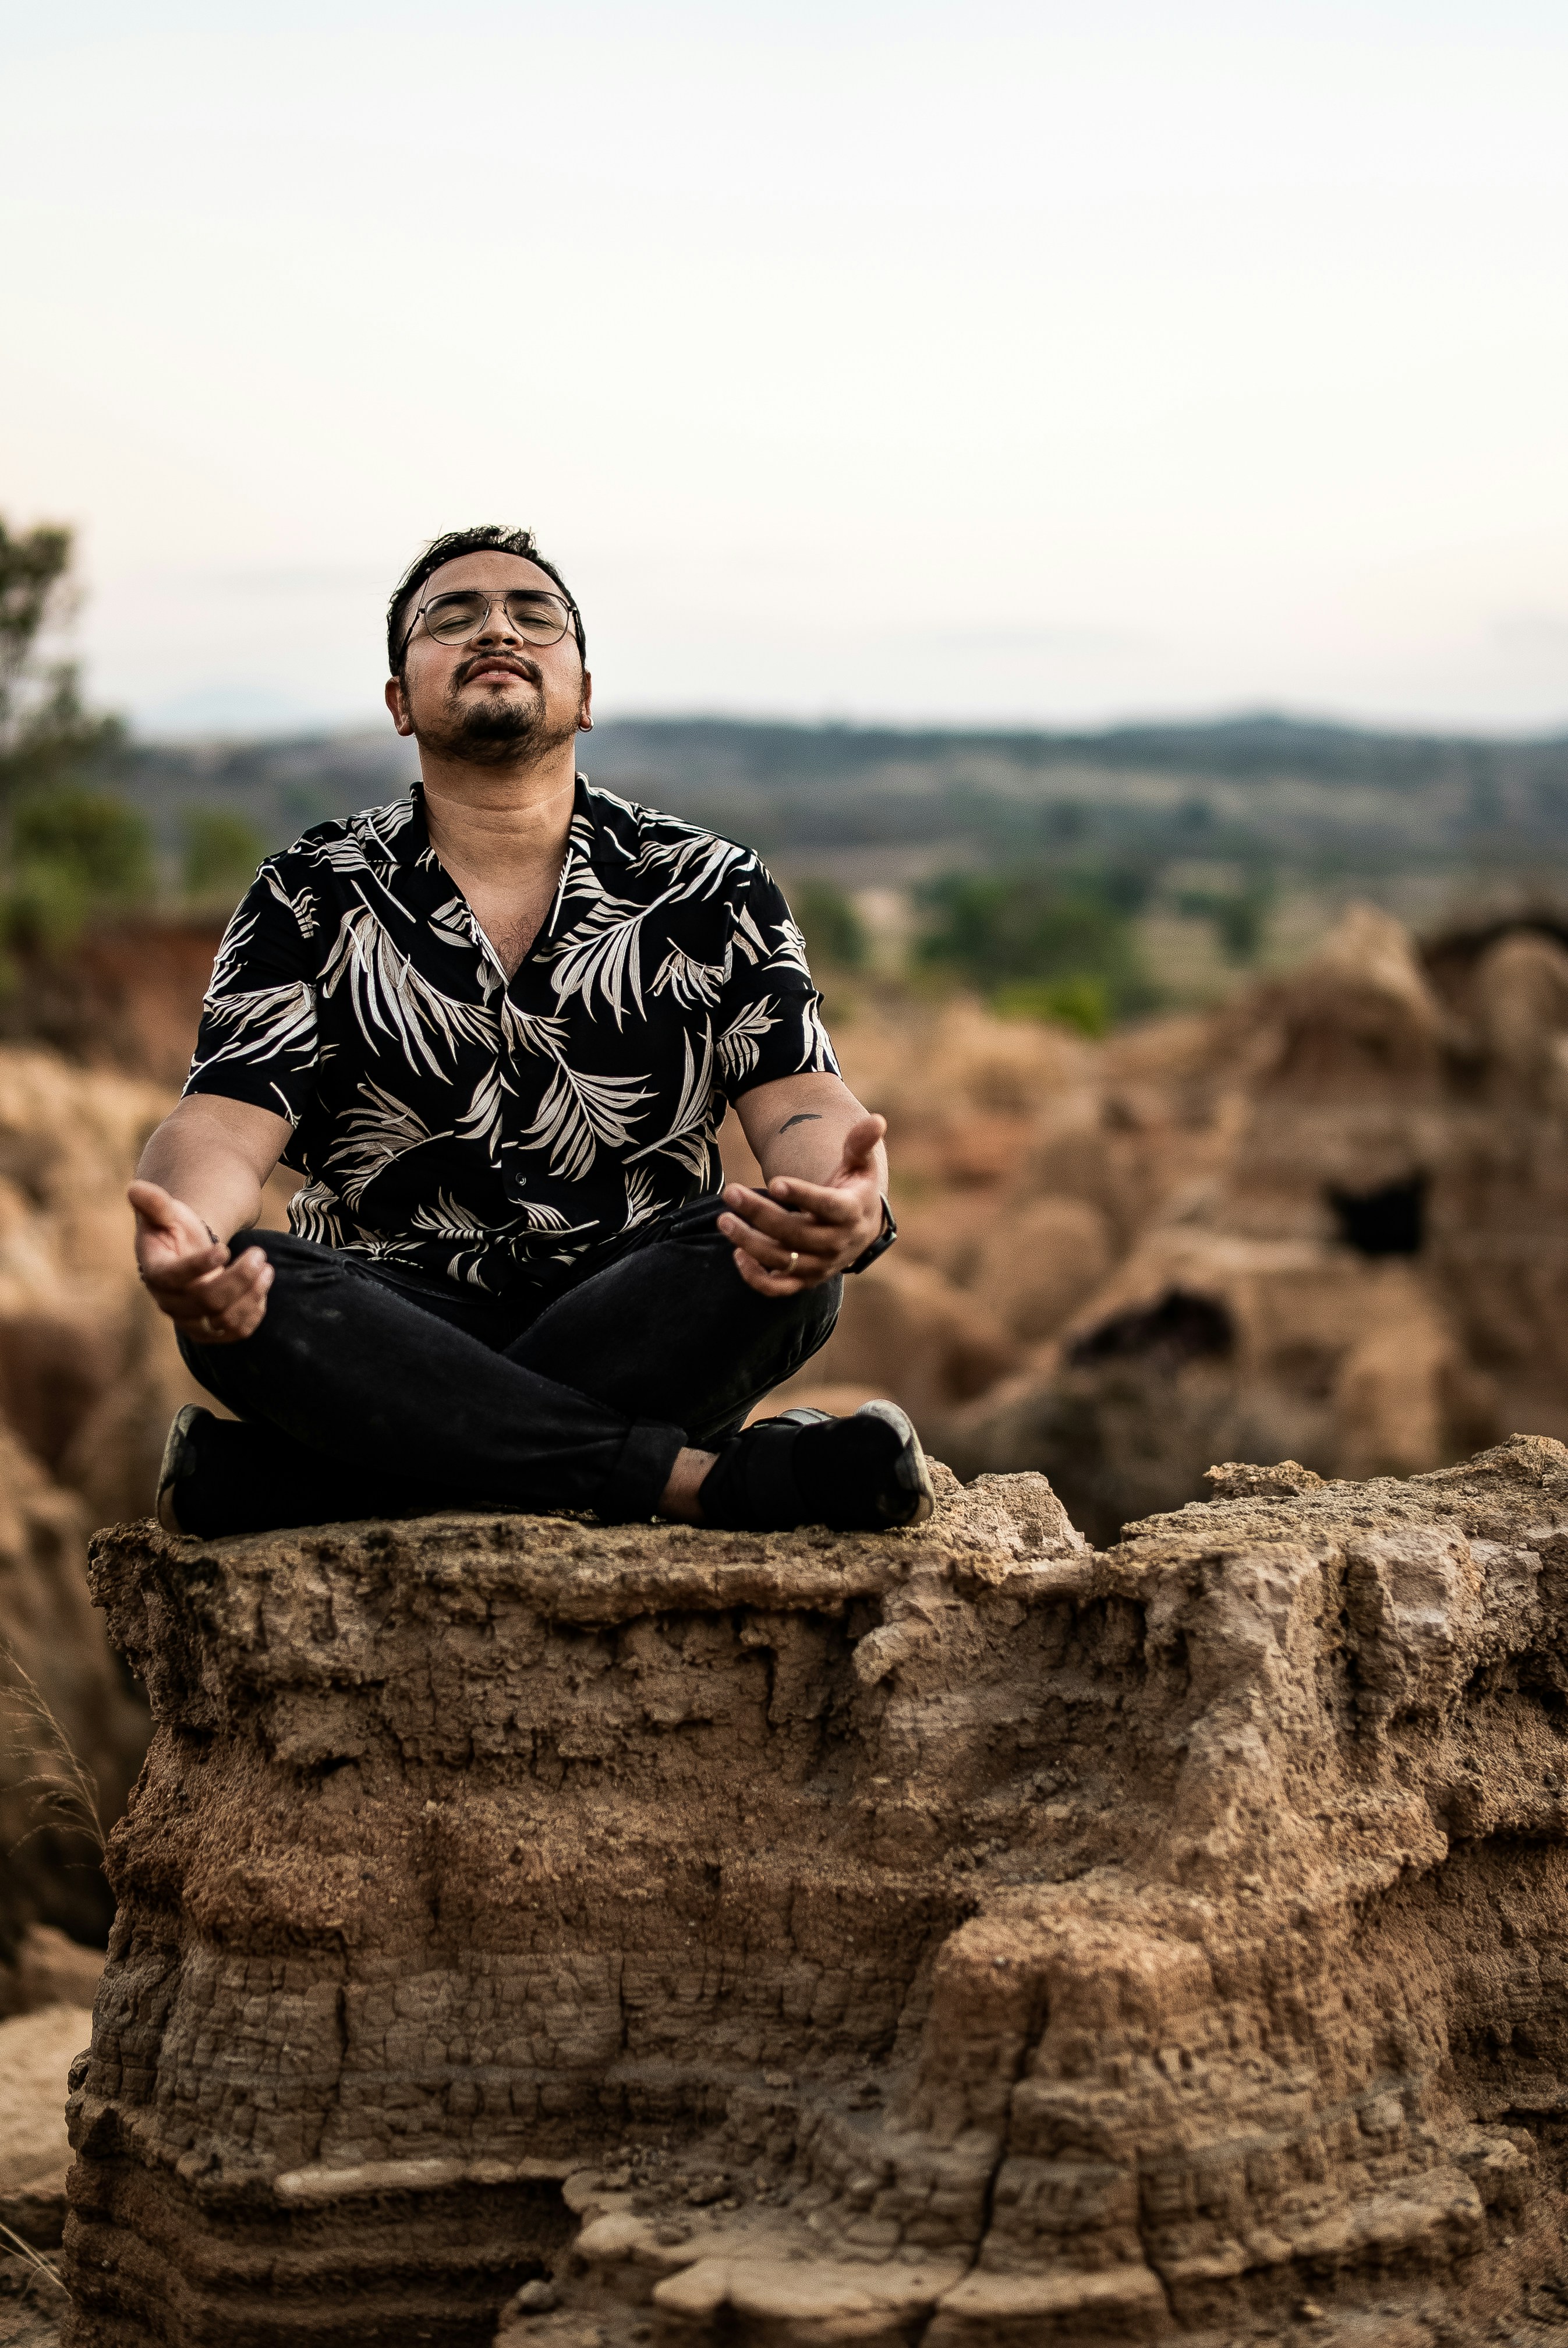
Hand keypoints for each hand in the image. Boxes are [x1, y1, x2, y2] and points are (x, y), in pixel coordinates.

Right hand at [128, 1180, 272, 1344]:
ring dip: (252, 1294)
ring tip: (267, 1268)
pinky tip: (262, 1287)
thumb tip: (134, 1188)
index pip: (174, 1278)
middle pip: (207, 1300)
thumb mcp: (165, 1213)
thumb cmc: (174, 1230)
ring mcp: (192, 1321)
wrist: (184, 1255)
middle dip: (239, 1277)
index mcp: (156, 1273)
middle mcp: (170, 1304)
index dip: (200, 1266)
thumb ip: (154, 1203)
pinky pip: (237, 1332)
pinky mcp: (212, 1331)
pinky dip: (255, 1312)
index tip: (224, 1248)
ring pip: (225, 1320)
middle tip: (259, 1253)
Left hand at [718, 1113, 885, 1295]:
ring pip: (782, 1260)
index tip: (774, 1182)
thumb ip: (860, 1144)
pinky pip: (778, 1288)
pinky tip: (737, 1254)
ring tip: (723, 1220)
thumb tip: (877, 1120)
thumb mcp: (860, 1166)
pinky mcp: (805, 1281)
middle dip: (760, 1213)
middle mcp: (836, 1243)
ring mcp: (820, 1265)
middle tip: (730, 1192)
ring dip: (749, 1242)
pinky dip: (756, 1277)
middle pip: (795, 1233)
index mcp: (851, 1212)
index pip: (827, 1206)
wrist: (861, 1233)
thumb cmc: (854, 1191)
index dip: (802, 1195)